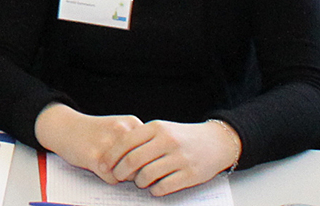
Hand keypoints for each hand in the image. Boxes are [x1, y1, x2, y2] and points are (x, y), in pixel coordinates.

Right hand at [33, 104, 149, 182]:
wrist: (65, 127)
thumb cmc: (95, 132)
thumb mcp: (119, 128)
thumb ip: (137, 141)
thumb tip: (154, 168)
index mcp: (131, 123)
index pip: (152, 152)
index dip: (147, 163)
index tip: (140, 166)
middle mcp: (122, 131)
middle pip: (143, 164)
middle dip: (136, 172)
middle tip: (124, 169)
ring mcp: (108, 144)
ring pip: (129, 174)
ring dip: (123, 176)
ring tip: (112, 168)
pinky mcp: (94, 157)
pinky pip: (112, 179)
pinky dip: (108, 179)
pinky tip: (100, 169)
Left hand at [104, 120, 240, 194]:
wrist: (216, 142)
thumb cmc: (182, 137)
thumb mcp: (162, 129)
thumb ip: (141, 138)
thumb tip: (113, 154)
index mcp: (157, 128)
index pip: (126, 142)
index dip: (111, 155)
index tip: (104, 164)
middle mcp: (168, 141)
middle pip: (133, 160)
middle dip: (120, 171)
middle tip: (117, 177)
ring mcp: (180, 158)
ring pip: (147, 175)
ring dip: (139, 182)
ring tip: (139, 182)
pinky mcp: (191, 174)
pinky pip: (164, 187)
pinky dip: (155, 190)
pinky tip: (154, 188)